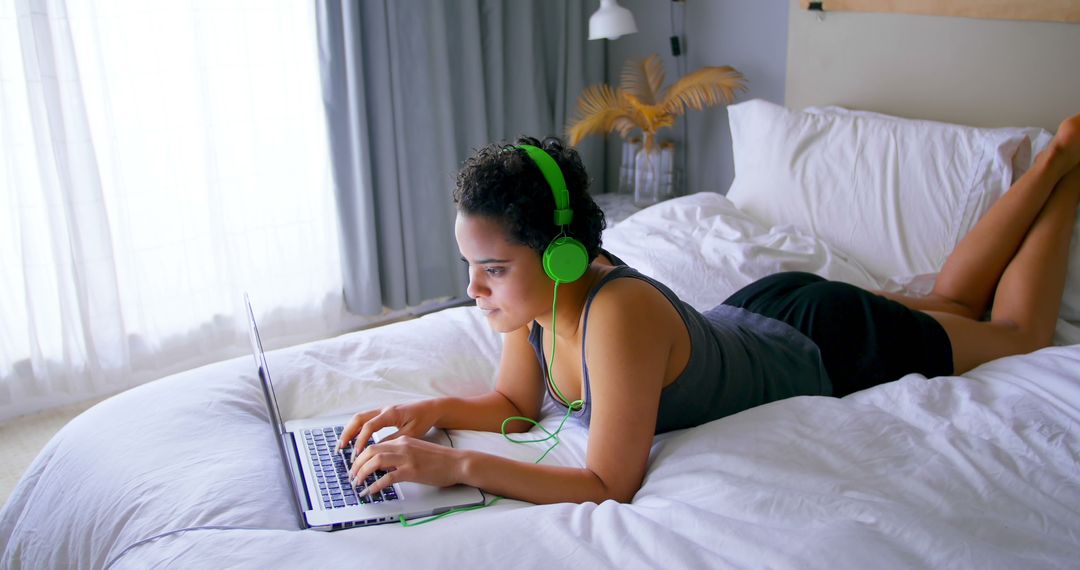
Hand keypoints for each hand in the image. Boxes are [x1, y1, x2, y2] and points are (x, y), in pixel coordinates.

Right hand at [336, 400, 440, 459]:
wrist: (431, 408)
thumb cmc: (423, 419)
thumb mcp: (410, 433)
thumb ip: (393, 440)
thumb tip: (376, 450)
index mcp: (390, 414)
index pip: (369, 426)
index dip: (360, 440)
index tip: (356, 454)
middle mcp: (383, 410)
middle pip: (358, 419)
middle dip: (347, 433)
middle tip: (340, 448)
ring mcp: (381, 410)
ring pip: (359, 418)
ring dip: (349, 431)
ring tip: (342, 445)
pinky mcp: (383, 414)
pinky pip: (365, 419)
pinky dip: (356, 429)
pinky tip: (353, 440)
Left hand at [349, 436, 466, 496]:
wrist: (457, 463)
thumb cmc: (439, 460)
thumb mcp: (416, 451)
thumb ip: (399, 455)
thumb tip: (382, 468)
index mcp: (403, 441)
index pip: (374, 445)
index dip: (361, 457)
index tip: (355, 467)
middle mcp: (402, 446)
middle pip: (370, 451)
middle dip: (357, 464)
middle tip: (352, 476)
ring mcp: (407, 458)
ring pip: (375, 462)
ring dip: (362, 473)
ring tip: (358, 483)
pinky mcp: (412, 471)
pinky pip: (387, 478)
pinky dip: (375, 486)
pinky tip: (371, 492)